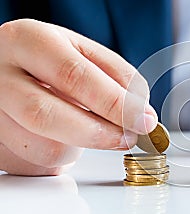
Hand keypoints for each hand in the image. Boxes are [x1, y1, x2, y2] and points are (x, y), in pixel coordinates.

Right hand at [0, 19, 157, 174]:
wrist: (10, 65)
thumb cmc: (51, 59)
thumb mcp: (83, 52)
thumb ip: (116, 76)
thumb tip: (141, 111)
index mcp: (28, 41)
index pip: (74, 76)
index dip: (113, 103)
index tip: (142, 119)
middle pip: (47, 116)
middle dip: (99, 133)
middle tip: (128, 137)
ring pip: (40, 148)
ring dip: (78, 148)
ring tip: (93, 131)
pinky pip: (33, 163)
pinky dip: (60, 157)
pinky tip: (64, 136)